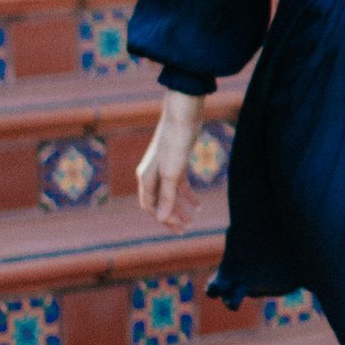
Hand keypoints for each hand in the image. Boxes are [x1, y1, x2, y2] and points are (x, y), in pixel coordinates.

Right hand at [136, 89, 206, 226]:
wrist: (183, 115)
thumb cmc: (174, 142)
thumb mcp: (172, 173)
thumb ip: (167, 196)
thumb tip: (162, 218)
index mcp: (145, 178)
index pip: (150, 207)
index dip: (163, 219)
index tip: (179, 229)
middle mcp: (151, 174)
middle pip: (159, 203)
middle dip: (171, 217)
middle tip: (186, 229)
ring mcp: (163, 168)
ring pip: (170, 194)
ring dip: (179, 207)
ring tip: (192, 219)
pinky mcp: (176, 161)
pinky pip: (179, 184)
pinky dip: (187, 194)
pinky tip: (198, 203)